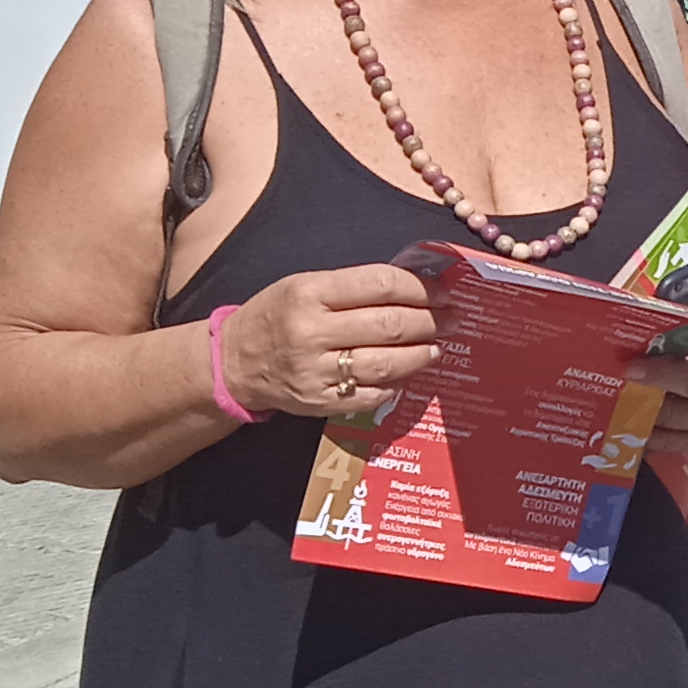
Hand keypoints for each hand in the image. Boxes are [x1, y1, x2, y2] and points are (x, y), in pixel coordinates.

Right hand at [222, 263, 438, 420]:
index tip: (443, 292)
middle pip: (390, 325)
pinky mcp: (320, 402)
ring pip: (386, 363)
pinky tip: (410, 372)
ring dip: (422, 354)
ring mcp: (315, 371)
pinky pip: (372, 393)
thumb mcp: (305, 285)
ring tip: (438, 346)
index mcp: (309, 292)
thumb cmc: (278, 315)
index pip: (380, 285)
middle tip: (452, 319)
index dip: (421, 288)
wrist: (235, 361)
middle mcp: (311, 332)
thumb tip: (417, 287)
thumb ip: (354, 287)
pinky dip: (398, 383)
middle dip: (432, 321)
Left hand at [624, 323, 687, 455]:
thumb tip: (661, 299)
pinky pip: (678, 443)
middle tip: (623, 377)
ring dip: (645, 412)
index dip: (666, 365)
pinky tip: (625, 429)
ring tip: (615, 402)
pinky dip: (651, 439)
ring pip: (677, 421)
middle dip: (653, 385)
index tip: (635, 362)